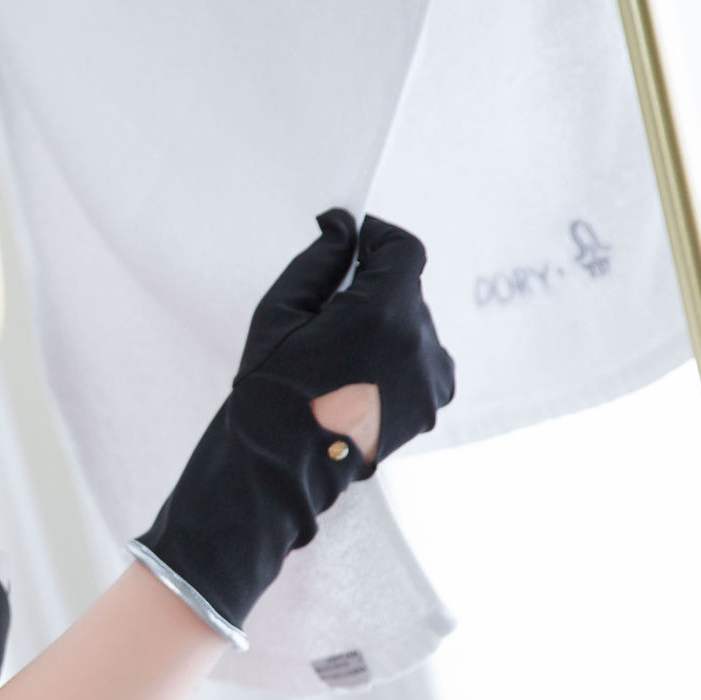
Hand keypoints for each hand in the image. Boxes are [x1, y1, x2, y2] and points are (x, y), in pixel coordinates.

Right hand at [131, 211, 455, 639]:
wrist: (278, 473)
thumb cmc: (269, 391)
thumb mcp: (280, 313)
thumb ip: (319, 261)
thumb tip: (344, 226)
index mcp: (384, 314)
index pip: (403, 249)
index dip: (376, 238)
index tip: (349, 242)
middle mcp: (420, 344)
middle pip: (407, 288)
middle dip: (373, 286)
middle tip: (326, 310)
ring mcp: (431, 379)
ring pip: (414, 323)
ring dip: (384, 322)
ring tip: (338, 354)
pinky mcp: (430, 403)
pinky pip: (419, 357)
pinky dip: (393, 355)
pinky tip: (354, 377)